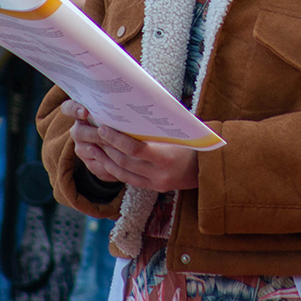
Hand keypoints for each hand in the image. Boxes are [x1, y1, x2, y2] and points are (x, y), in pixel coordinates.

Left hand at [61, 101, 198, 190]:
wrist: (208, 168)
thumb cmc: (195, 143)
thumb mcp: (179, 133)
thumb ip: (157, 128)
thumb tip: (133, 112)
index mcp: (168, 158)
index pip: (135, 150)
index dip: (116, 139)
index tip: (104, 128)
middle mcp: (160, 174)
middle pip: (125, 161)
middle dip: (106, 147)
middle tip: (93, 134)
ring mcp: (156, 183)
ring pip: (122, 172)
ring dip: (105, 159)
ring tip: (92, 147)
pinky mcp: (153, 188)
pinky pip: (127, 180)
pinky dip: (113, 169)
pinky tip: (104, 159)